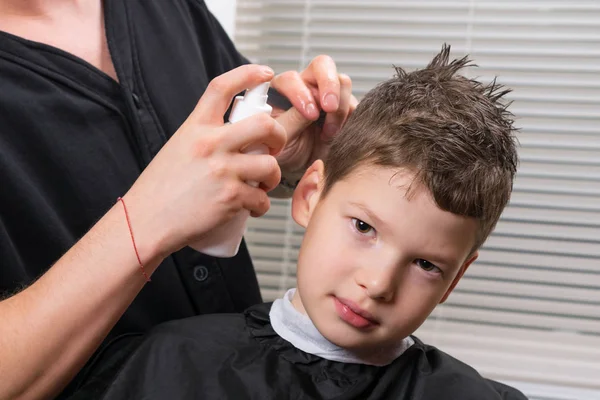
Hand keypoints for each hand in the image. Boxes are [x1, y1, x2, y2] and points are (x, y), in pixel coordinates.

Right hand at [123, 65, 286, 256]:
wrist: (144, 222)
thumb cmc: (160, 189)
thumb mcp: (178, 148)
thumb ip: (205, 137)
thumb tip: (236, 135)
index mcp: (195, 127)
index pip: (222, 87)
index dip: (248, 74)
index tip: (266, 72)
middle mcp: (209, 144)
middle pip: (265, 125)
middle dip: (280, 136)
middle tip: (276, 147)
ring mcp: (221, 171)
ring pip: (270, 166)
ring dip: (273, 178)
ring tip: (263, 185)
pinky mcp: (229, 198)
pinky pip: (261, 199)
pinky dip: (261, 206)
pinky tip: (252, 207)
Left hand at [270, 55, 357, 173]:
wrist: (301, 168)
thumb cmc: (283, 151)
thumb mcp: (280, 139)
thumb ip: (290, 121)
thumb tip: (310, 107)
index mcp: (281, 90)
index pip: (292, 78)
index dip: (302, 93)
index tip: (310, 115)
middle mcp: (305, 86)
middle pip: (322, 65)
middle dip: (329, 84)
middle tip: (330, 107)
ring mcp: (327, 94)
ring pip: (342, 82)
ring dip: (339, 107)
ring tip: (329, 133)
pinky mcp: (344, 106)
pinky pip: (354, 103)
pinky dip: (350, 118)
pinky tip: (337, 135)